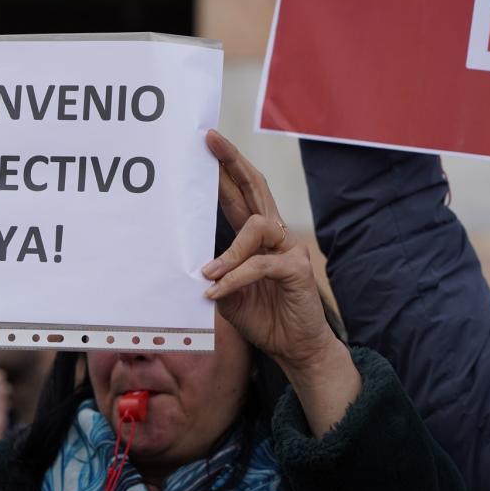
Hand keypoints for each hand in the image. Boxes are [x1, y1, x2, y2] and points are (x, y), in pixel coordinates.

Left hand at [203, 130, 359, 436]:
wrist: (296, 348)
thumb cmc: (264, 317)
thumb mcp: (227, 295)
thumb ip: (214, 275)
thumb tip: (192, 265)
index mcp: (256, 237)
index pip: (240, 194)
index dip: (225, 169)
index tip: (206, 144)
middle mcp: (275, 234)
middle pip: (256, 188)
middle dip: (232, 163)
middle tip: (212, 142)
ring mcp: (288, 249)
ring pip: (257, 227)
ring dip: (228, 251)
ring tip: (207, 274)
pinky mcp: (297, 269)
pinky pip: (260, 264)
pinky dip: (235, 277)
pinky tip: (217, 292)